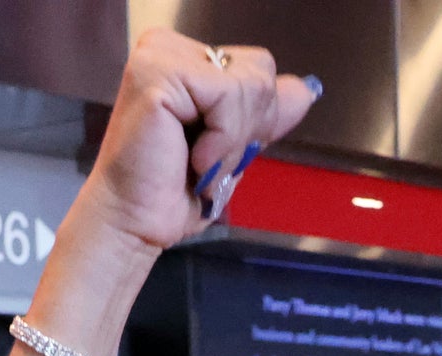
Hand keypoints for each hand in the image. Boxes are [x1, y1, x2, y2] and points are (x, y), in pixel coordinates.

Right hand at [79, 32, 321, 257]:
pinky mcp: (158, 73)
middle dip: (249, 128)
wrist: (137, 222)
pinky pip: (227, 95)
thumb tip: (304, 90)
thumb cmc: (172, 190)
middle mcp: (168, 46)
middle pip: (260, 69)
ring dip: (234, 140)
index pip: (257, 68)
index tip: (223, 152)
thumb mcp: (233, 147)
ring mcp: (160, 55)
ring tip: (200, 162)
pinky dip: (222, 139)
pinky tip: (193, 157)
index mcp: (184, 58)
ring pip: (250, 83)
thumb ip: (263, 114)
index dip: (256, 118)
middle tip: (209, 160)